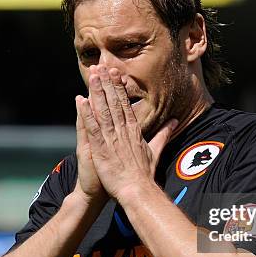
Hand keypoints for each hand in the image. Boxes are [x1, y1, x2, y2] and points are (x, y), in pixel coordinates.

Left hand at [76, 66, 176, 201]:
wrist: (138, 190)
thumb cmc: (145, 175)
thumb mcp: (156, 151)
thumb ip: (163, 135)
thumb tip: (174, 122)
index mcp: (133, 131)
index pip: (125, 104)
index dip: (118, 88)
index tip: (114, 74)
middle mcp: (123, 131)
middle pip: (114, 102)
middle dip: (107, 83)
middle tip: (101, 66)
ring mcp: (112, 138)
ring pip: (103, 110)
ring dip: (97, 92)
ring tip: (93, 76)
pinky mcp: (101, 148)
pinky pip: (93, 127)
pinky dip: (86, 113)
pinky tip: (80, 100)